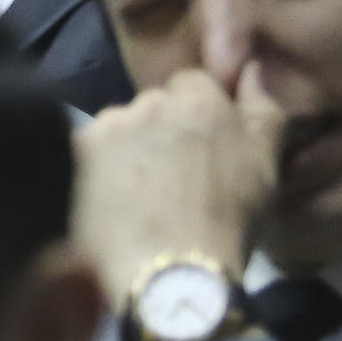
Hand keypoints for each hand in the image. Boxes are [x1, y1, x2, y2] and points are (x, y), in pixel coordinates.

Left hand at [72, 64, 283, 340]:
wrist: (170, 272)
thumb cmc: (228, 223)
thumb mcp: (266, 168)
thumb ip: (263, 111)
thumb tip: (251, 68)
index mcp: (200, 101)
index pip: (190, 84)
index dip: (194, 115)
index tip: (196, 151)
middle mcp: (149, 101)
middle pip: (151, 104)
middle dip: (158, 129)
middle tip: (166, 176)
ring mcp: (107, 124)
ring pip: (116, 126)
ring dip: (123, 148)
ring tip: (134, 194)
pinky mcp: (75, 151)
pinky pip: (85, 150)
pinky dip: (93, 169)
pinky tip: (105, 199)